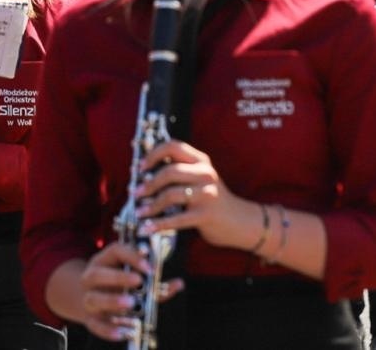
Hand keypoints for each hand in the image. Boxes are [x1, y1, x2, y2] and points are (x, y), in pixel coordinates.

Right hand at [75, 241, 180, 341]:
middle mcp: (91, 278)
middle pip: (98, 274)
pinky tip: (123, 333)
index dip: (131, 256)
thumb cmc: (118, 285)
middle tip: (138, 281)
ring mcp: (88, 298)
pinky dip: (108, 330)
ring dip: (112, 301)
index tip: (149, 266)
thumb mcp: (133, 277)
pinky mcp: (89, 318)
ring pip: (94, 298)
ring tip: (130, 303)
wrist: (89, 297)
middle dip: (118, 277)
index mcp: (104, 261)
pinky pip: (95, 325)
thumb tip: (179, 284)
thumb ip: (155, 282)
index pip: (115, 251)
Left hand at [133, 139, 254, 249]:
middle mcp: (205, 173)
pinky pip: (177, 219)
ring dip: (151, 205)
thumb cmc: (212, 199)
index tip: (140, 167)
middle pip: (169, 172)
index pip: (174, 147)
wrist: (240, 221)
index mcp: (202, 160)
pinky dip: (159, 224)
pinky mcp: (206, 215)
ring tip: (139, 212)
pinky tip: (148, 228)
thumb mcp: (201, 178)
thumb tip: (145, 172)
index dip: (153, 154)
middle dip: (148, 184)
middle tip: (135, 193)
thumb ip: (181, 170)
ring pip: (171, 195)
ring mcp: (207, 194)